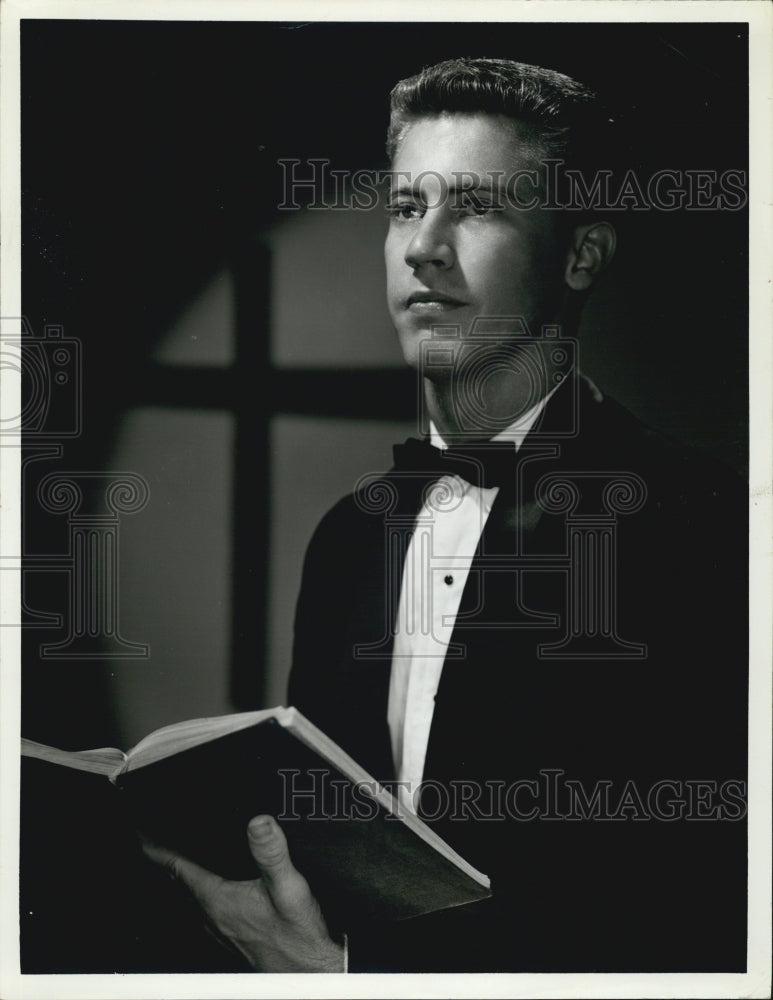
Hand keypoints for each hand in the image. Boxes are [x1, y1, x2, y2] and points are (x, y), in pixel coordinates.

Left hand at [141, 814, 344, 971]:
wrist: (312, 971)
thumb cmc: (299, 936)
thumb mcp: (288, 887)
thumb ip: (271, 853)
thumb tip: (258, 822)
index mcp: (218, 901)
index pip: (177, 871)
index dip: (157, 850)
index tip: (141, 834)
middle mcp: (213, 918)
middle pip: (179, 885)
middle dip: (166, 863)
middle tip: (154, 842)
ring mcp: (222, 930)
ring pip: (190, 899)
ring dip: (181, 880)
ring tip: (176, 861)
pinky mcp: (234, 936)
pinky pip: (205, 910)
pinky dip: (199, 893)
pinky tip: (211, 889)